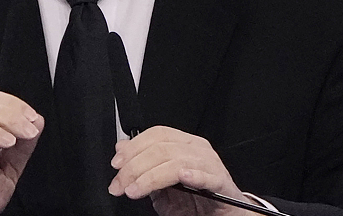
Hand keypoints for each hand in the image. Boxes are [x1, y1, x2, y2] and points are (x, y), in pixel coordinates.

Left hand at [108, 126, 259, 215]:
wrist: (226, 214)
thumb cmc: (197, 198)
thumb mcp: (163, 183)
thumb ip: (144, 165)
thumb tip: (121, 149)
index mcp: (185, 144)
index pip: (157, 134)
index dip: (134, 147)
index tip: (117, 164)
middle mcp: (198, 149)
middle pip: (161, 148)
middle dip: (134, 167)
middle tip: (119, 185)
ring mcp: (211, 164)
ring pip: (176, 161)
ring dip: (150, 177)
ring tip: (135, 190)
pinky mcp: (221, 182)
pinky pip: (206, 175)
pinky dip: (193, 175)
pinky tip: (182, 178)